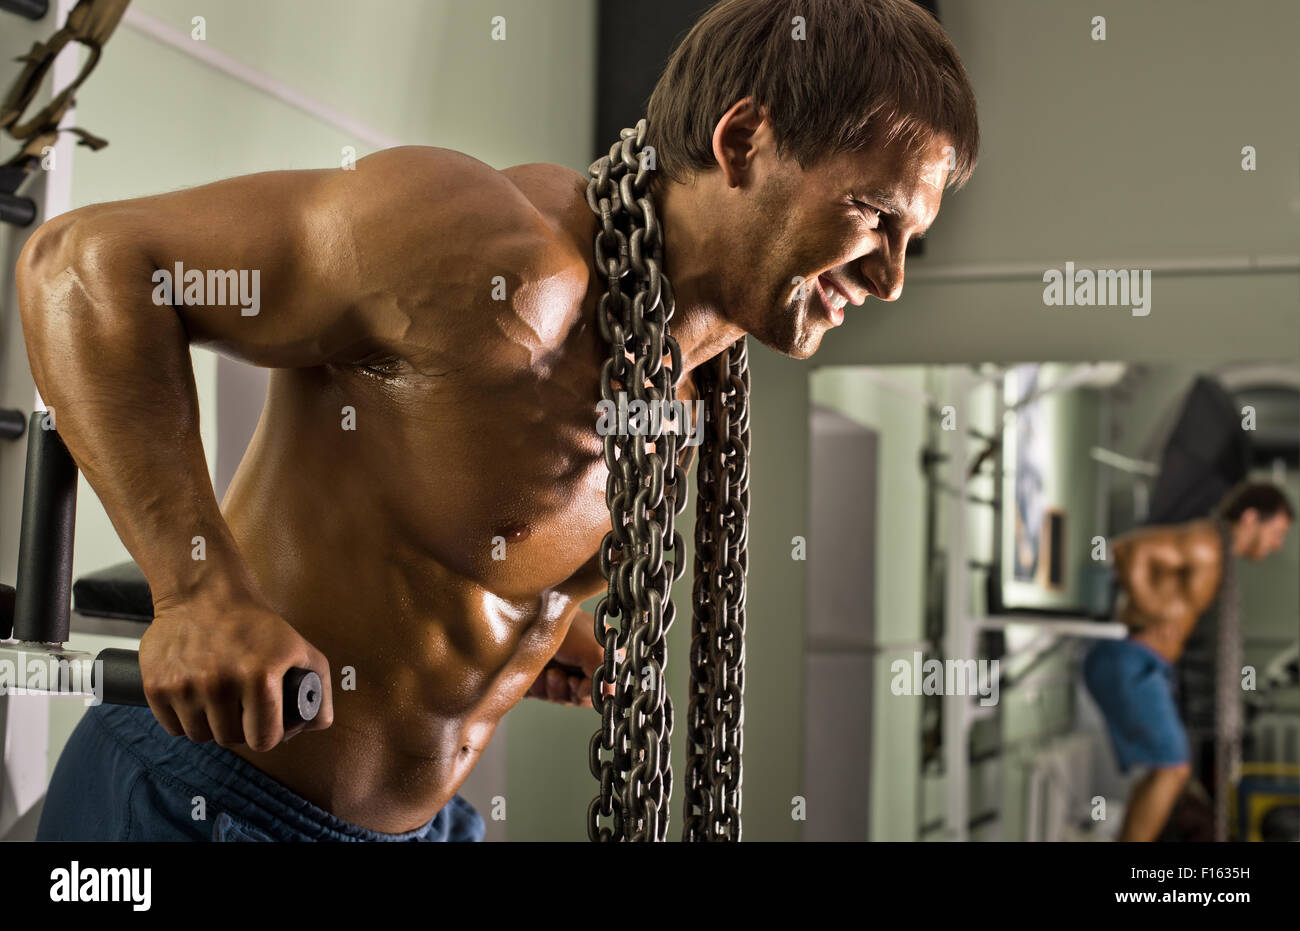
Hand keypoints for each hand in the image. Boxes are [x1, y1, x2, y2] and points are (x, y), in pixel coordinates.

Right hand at [139, 592, 333, 750]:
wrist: (204, 593)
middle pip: (231, 739)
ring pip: (200, 736)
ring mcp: (184, 687)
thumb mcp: (299, 647)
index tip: (266, 723)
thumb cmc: (256, 624)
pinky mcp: (156, 686)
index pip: (264, 739)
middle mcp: (219, 684)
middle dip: (240, 729)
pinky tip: (195, 698)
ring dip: (211, 725)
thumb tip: (315, 724)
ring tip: (219, 700)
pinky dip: (184, 719)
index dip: (268, 735)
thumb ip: (318, 685)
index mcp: (259, 678)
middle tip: (242, 708)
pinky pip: (172, 727)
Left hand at [525, 610, 616, 707]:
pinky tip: (535, 671)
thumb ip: (607, 679)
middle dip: (565, 689)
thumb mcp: (594, 651)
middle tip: (556, 674)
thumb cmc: (567, 626)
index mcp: (603, 659)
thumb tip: (607, 699)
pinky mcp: (539, 674)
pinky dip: (536, 686)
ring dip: (549, 687)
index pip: (602, 692)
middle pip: (578, 698)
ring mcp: (561, 669)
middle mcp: (584, 665)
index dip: (587, 692)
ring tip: (546, 670)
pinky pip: (539, 694)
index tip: (576, 683)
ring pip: (558, 698)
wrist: (530, 616)